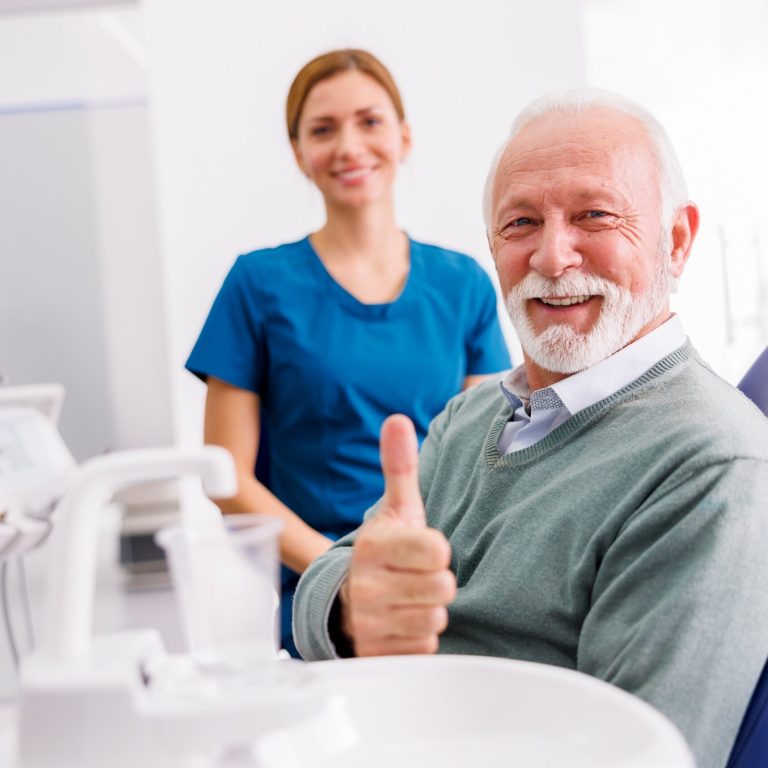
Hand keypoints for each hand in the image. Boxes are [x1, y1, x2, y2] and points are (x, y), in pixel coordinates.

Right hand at [339, 414, 455, 655]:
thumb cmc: (383, 550)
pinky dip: (418, 637)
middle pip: (442, 587)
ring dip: (427, 610)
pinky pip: (423, 647)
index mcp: (373, 544)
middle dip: (435, 582)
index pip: (438, 549)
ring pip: (434, 619)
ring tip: (408, 597)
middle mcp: (365, 584)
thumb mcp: (395, 509)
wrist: (347, 598)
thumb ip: (400, 467)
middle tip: (415, 575)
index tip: (420, 549)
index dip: (436, 550)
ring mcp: (367, 621)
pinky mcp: (374, 651)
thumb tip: (398, 420)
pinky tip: (401, 621)